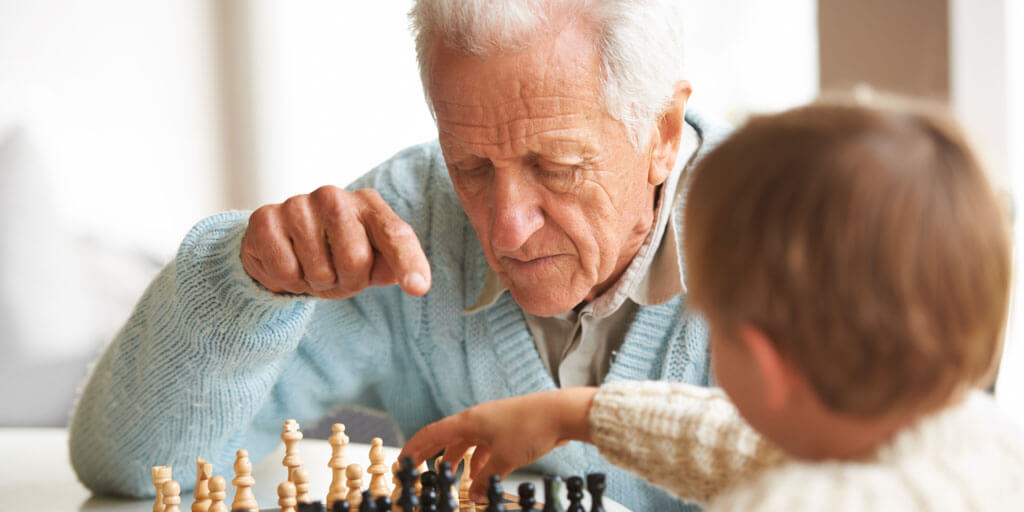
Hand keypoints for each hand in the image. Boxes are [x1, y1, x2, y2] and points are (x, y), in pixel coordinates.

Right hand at [241, 186, 430, 298]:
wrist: (282, 248)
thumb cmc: (336, 255)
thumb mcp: (370, 264)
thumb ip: (390, 267)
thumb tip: (414, 280)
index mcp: (369, 205)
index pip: (395, 234)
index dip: (408, 262)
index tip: (418, 288)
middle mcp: (335, 197)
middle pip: (356, 260)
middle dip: (347, 282)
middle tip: (336, 275)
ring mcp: (298, 204)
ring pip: (319, 270)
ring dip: (316, 283)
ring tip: (310, 269)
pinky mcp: (265, 219)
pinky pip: (286, 271)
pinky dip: (289, 282)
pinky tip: (288, 265)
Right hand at [399, 387, 597, 501]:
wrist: (561, 413)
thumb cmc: (531, 427)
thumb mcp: (504, 459)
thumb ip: (485, 480)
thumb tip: (474, 495)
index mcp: (469, 421)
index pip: (432, 434)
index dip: (414, 448)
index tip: (402, 462)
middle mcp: (477, 419)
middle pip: (446, 438)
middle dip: (432, 455)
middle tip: (420, 470)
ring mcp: (492, 423)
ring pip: (466, 443)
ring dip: (458, 460)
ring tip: (452, 477)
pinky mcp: (507, 429)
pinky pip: (484, 446)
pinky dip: (479, 461)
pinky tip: (481, 475)